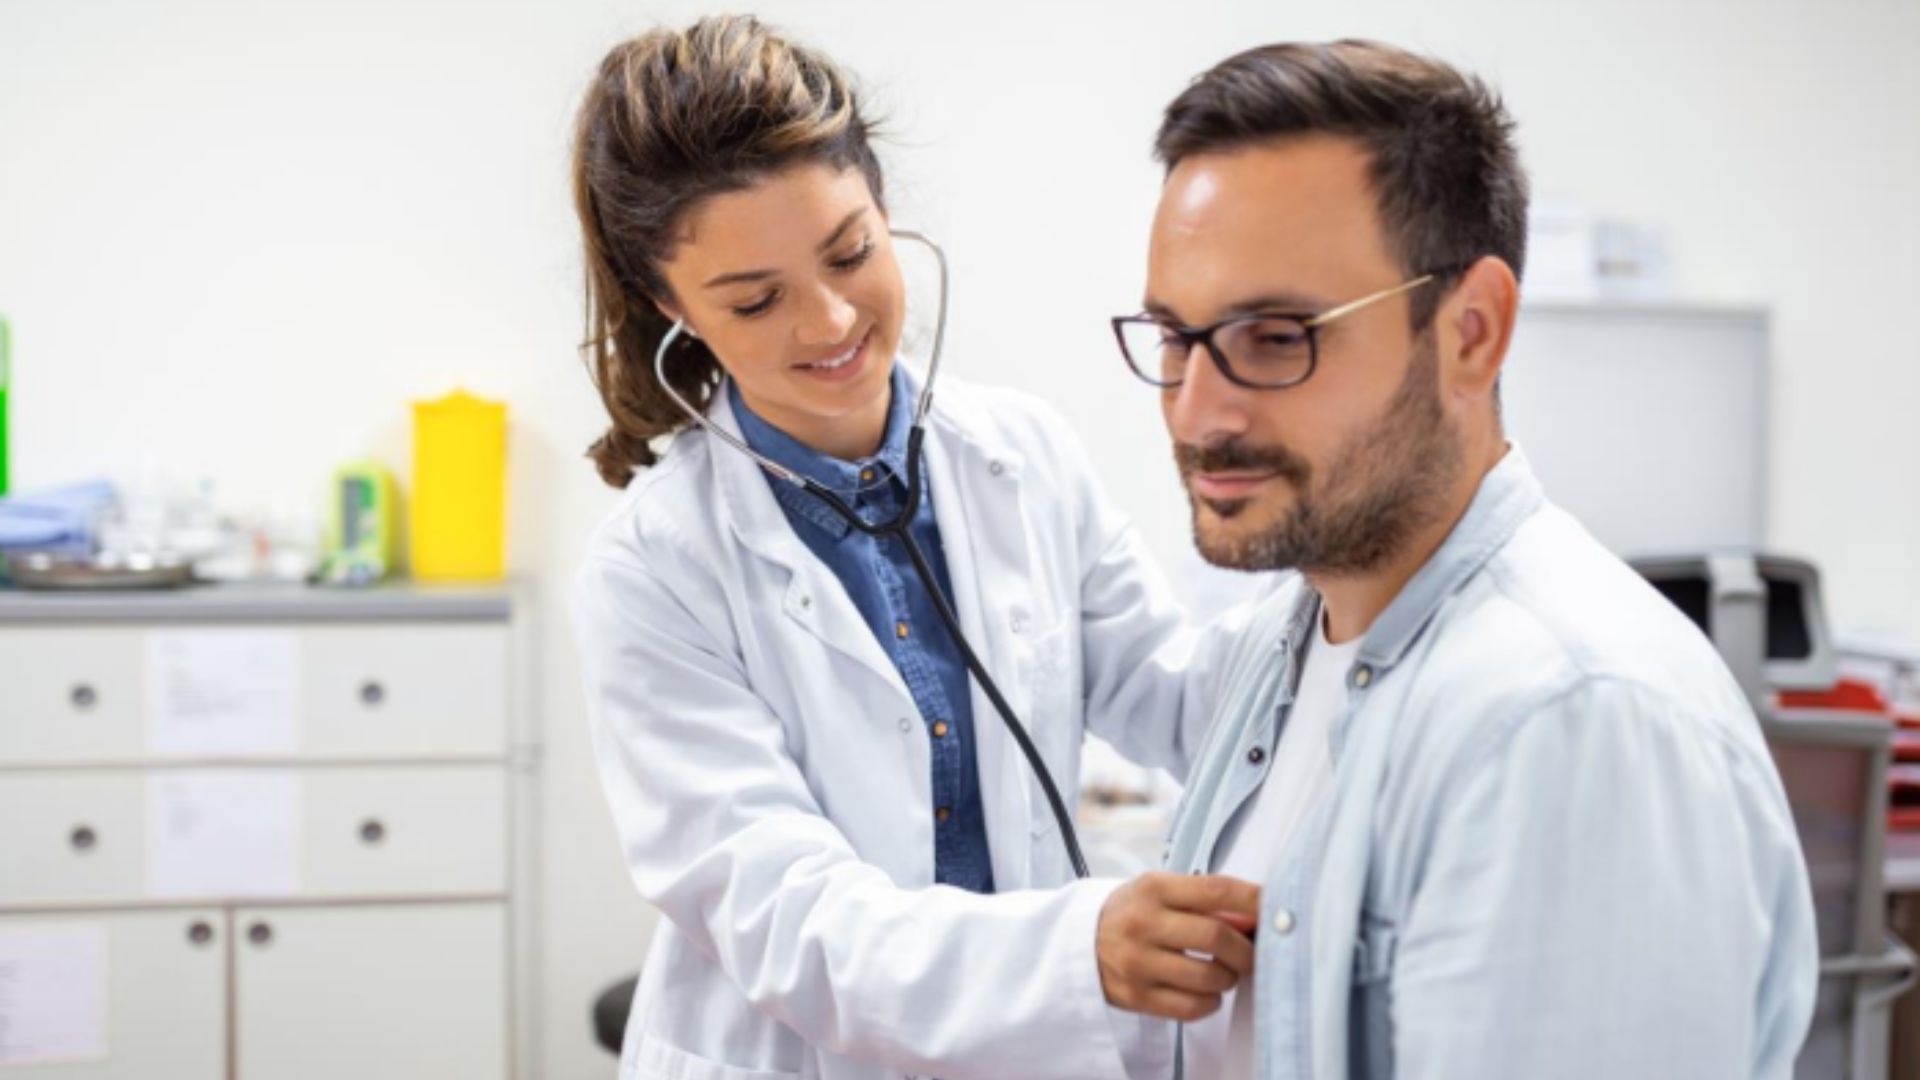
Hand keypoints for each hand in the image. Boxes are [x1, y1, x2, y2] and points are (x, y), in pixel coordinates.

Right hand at [1096, 872, 1260, 1021]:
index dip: (1253, 901)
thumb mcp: (1162, 892)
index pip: (1216, 890)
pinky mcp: (1136, 996)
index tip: (1273, 909)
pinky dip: (1211, 1001)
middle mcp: (1142, 923)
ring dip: (1229, 977)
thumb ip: (1207, 902)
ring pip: (1209, 977)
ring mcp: (1137, 963)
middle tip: (1251, 954)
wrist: (1079, 941)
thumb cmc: (1133, 912)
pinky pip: (1191, 1008)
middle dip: (1246, 950)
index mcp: (1153, 888)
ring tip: (1224, 971)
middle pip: (1217, 937)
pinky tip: (1206, 991)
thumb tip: (1256, 920)